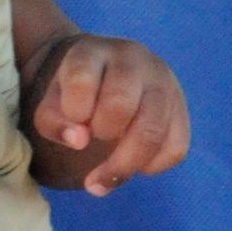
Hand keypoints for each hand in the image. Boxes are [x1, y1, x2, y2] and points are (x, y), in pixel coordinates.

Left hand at [23, 34, 190, 196]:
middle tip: (93, 137)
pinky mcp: (180, 108)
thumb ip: (54, 122)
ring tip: (102, 178)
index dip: (74, 111)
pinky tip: (134, 164)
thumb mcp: (51, 102)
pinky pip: (176, 147)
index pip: (82, 81)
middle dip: (101, 132)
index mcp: (93, 52)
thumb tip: (80, 140)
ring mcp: (162, 82)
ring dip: (125, 162)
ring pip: (153, 130)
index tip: (73, 119)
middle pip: (121, 105)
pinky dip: (153, 166)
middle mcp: (133, 60)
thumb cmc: (73, 93)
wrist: (101, 75)